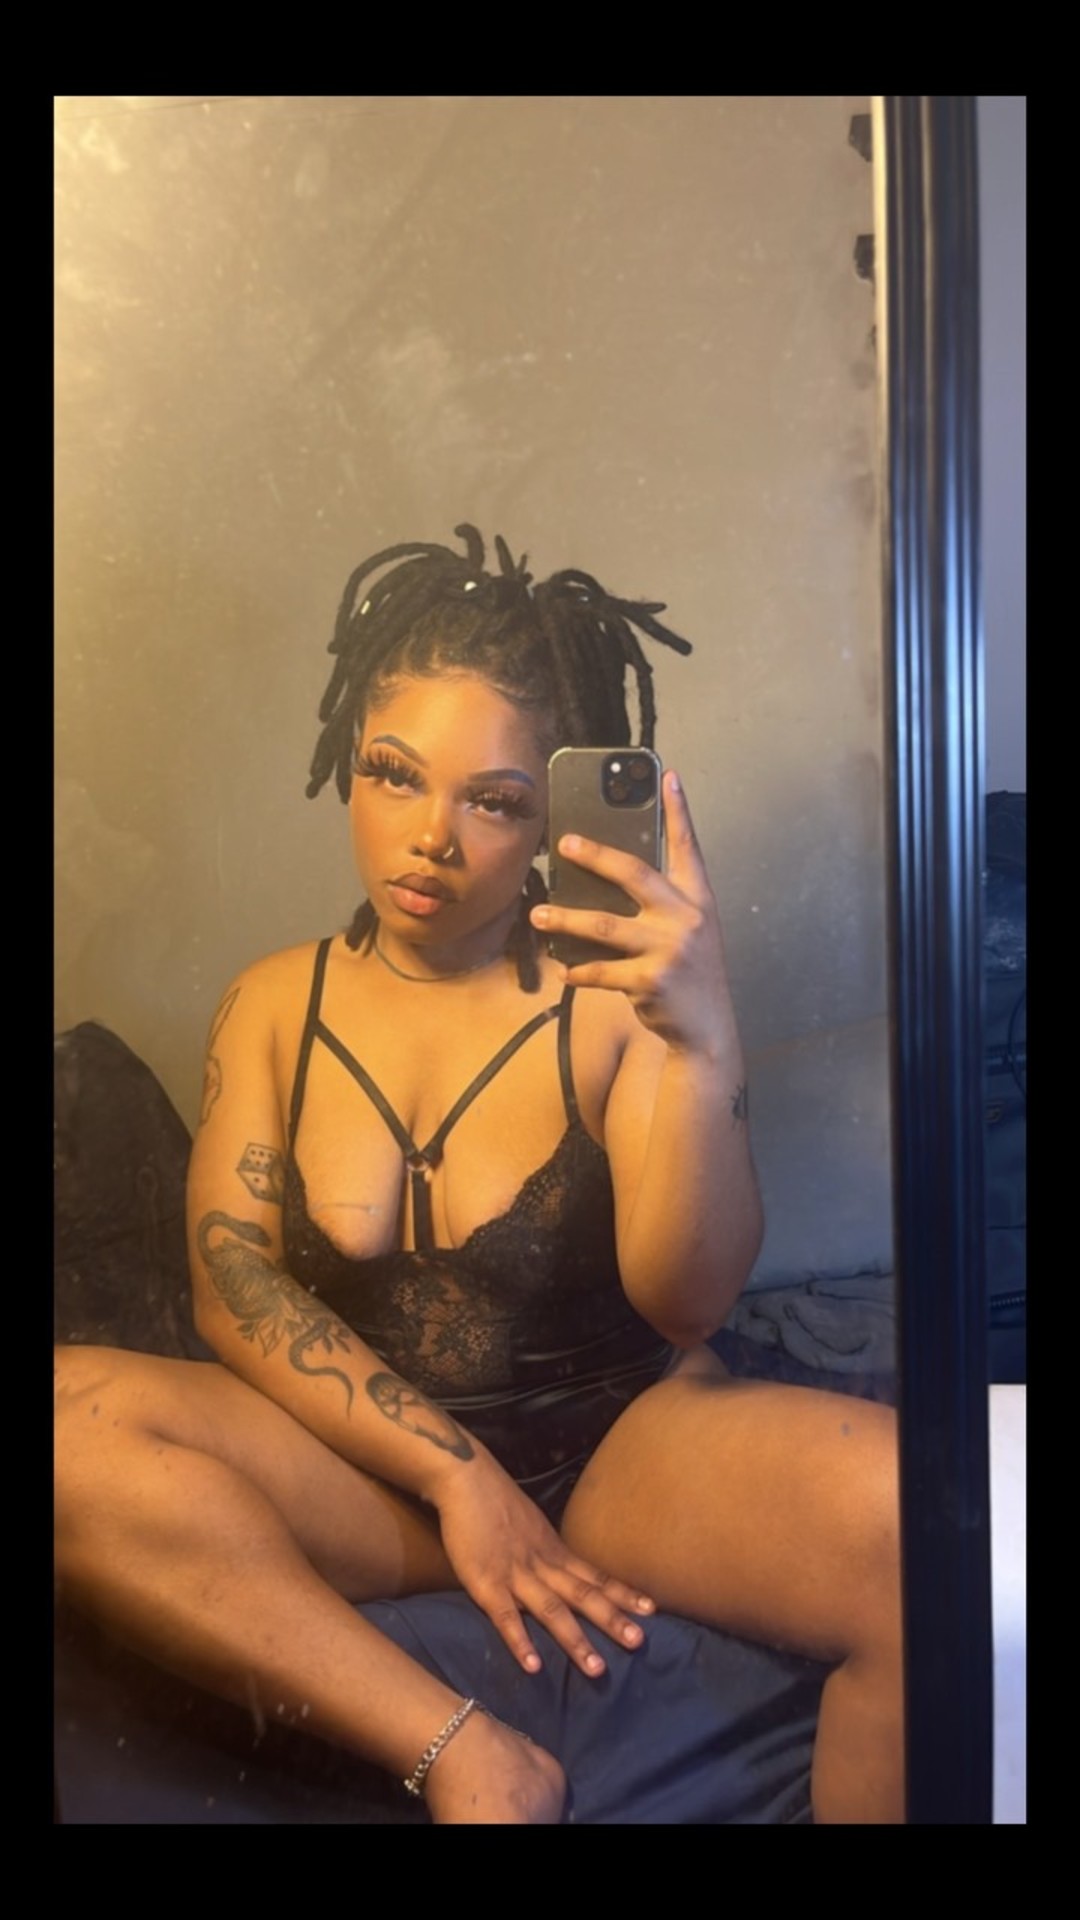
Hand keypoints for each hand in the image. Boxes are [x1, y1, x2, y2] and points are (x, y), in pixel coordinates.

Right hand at [434, 1451, 653, 1677]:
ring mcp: (515, 1574)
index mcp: (553, 1551)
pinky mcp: (485, 1583)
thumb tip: (560, 1569)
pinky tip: (533, 1666)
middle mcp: (542, 1564)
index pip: (595, 1575)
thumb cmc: (495, 1502)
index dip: (622, 1593)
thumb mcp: (531, 1526)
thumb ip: (545, 1551)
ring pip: (551, 1611)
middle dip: (611, 1620)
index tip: (651, 1610)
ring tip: (597, 1668)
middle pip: (582, 1595)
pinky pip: (505, 1616)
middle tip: (639, 1643)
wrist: (466, 1479)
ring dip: (575, 1640)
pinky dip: (520, 1641)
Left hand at [532, 770, 732, 1057]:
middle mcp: (687, 919)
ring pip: (604, 926)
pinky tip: (563, 970)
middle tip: (565, 843)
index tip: (669, 777)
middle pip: (635, 875)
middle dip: (596, 856)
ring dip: (565, 919)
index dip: (679, 813)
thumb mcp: (690, 933)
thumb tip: (608, 880)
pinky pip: (601, 971)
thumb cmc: (691, 975)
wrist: (708, 1029)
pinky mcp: (649, 982)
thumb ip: (663, 906)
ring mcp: (669, 951)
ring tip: (538, 914)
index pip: (687, 849)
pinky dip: (578, 971)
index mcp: (698, 902)